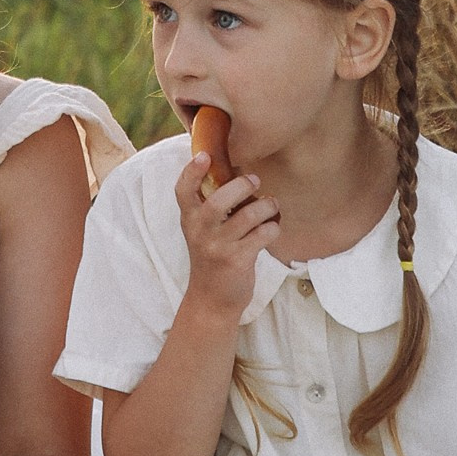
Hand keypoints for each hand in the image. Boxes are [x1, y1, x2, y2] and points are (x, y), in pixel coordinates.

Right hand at [174, 147, 280, 323]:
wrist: (211, 300)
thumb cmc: (212, 256)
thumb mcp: (202, 231)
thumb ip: (210, 206)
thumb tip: (238, 172)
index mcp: (189, 219)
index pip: (183, 190)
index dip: (191, 171)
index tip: (204, 155)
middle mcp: (200, 232)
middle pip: (219, 200)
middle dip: (242, 185)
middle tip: (254, 181)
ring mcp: (218, 247)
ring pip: (249, 215)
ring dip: (267, 206)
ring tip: (272, 205)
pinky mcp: (237, 260)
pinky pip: (263, 234)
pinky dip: (273, 227)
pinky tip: (272, 229)